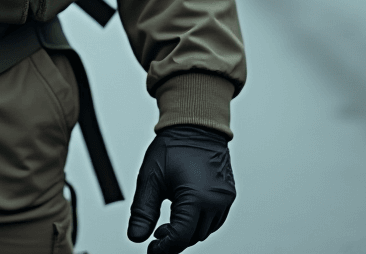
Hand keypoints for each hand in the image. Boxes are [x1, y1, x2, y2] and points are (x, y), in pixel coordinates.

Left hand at [127, 125, 234, 253]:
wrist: (194, 125)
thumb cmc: (172, 146)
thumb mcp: (151, 177)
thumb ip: (143, 210)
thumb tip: (136, 236)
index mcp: (196, 198)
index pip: (181, 237)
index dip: (164, 247)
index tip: (152, 250)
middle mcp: (215, 201)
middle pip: (193, 236)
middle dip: (174, 238)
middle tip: (157, 234)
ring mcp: (225, 199)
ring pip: (205, 230)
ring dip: (187, 231)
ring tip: (169, 222)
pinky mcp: (229, 195)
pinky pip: (215, 219)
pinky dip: (200, 221)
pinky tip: (185, 212)